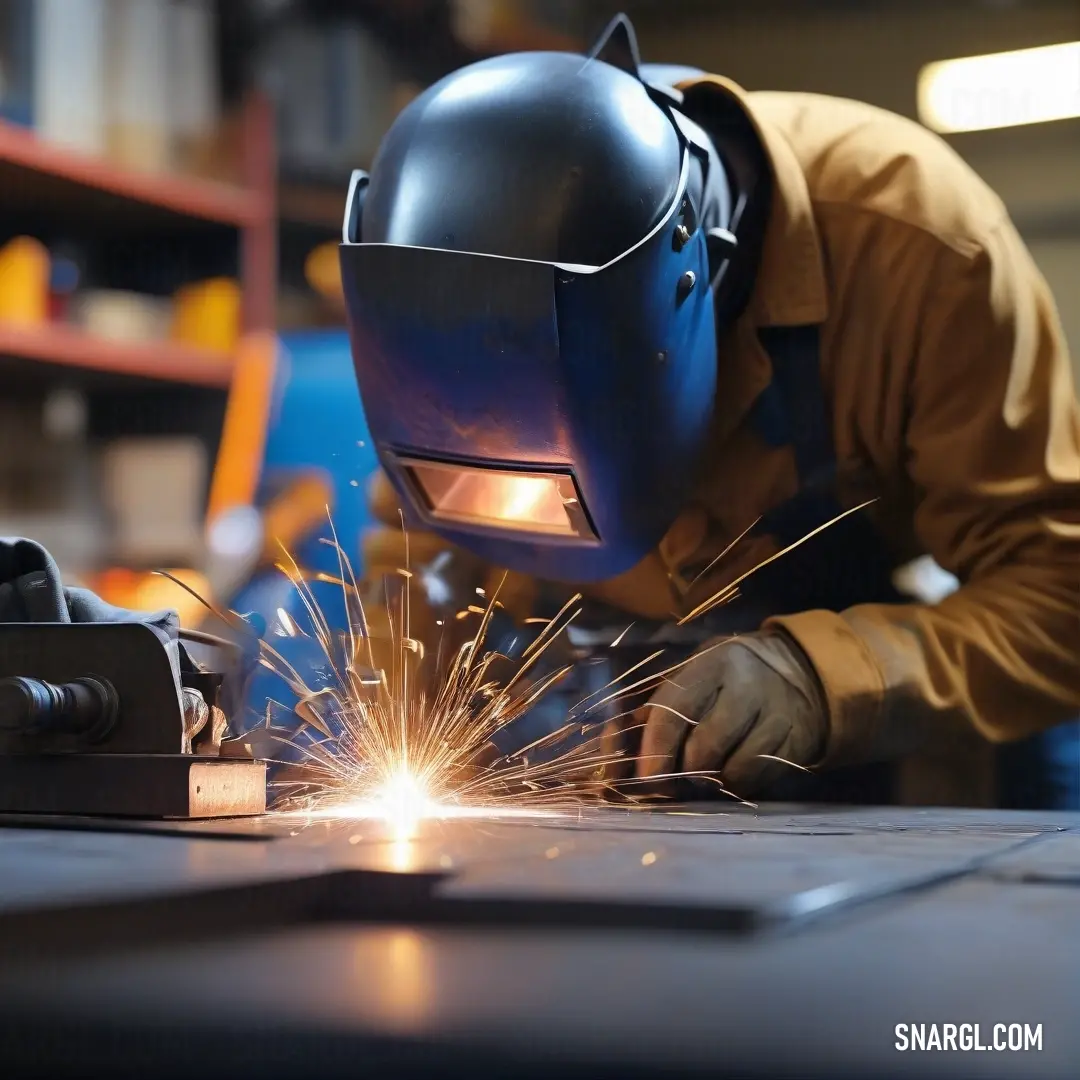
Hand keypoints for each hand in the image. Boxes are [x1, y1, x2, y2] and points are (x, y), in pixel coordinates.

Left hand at [601, 631, 827, 797]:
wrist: (798, 671)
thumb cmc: (722, 682)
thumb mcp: (689, 680)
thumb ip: (650, 714)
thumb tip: (606, 759)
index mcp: (709, 665)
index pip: (673, 710)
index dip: (654, 749)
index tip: (644, 778)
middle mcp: (746, 685)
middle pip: (703, 747)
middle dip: (681, 773)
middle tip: (671, 783)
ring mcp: (776, 714)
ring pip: (732, 769)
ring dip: (709, 782)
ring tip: (702, 775)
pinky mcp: (797, 741)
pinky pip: (757, 778)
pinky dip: (737, 783)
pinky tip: (732, 771)